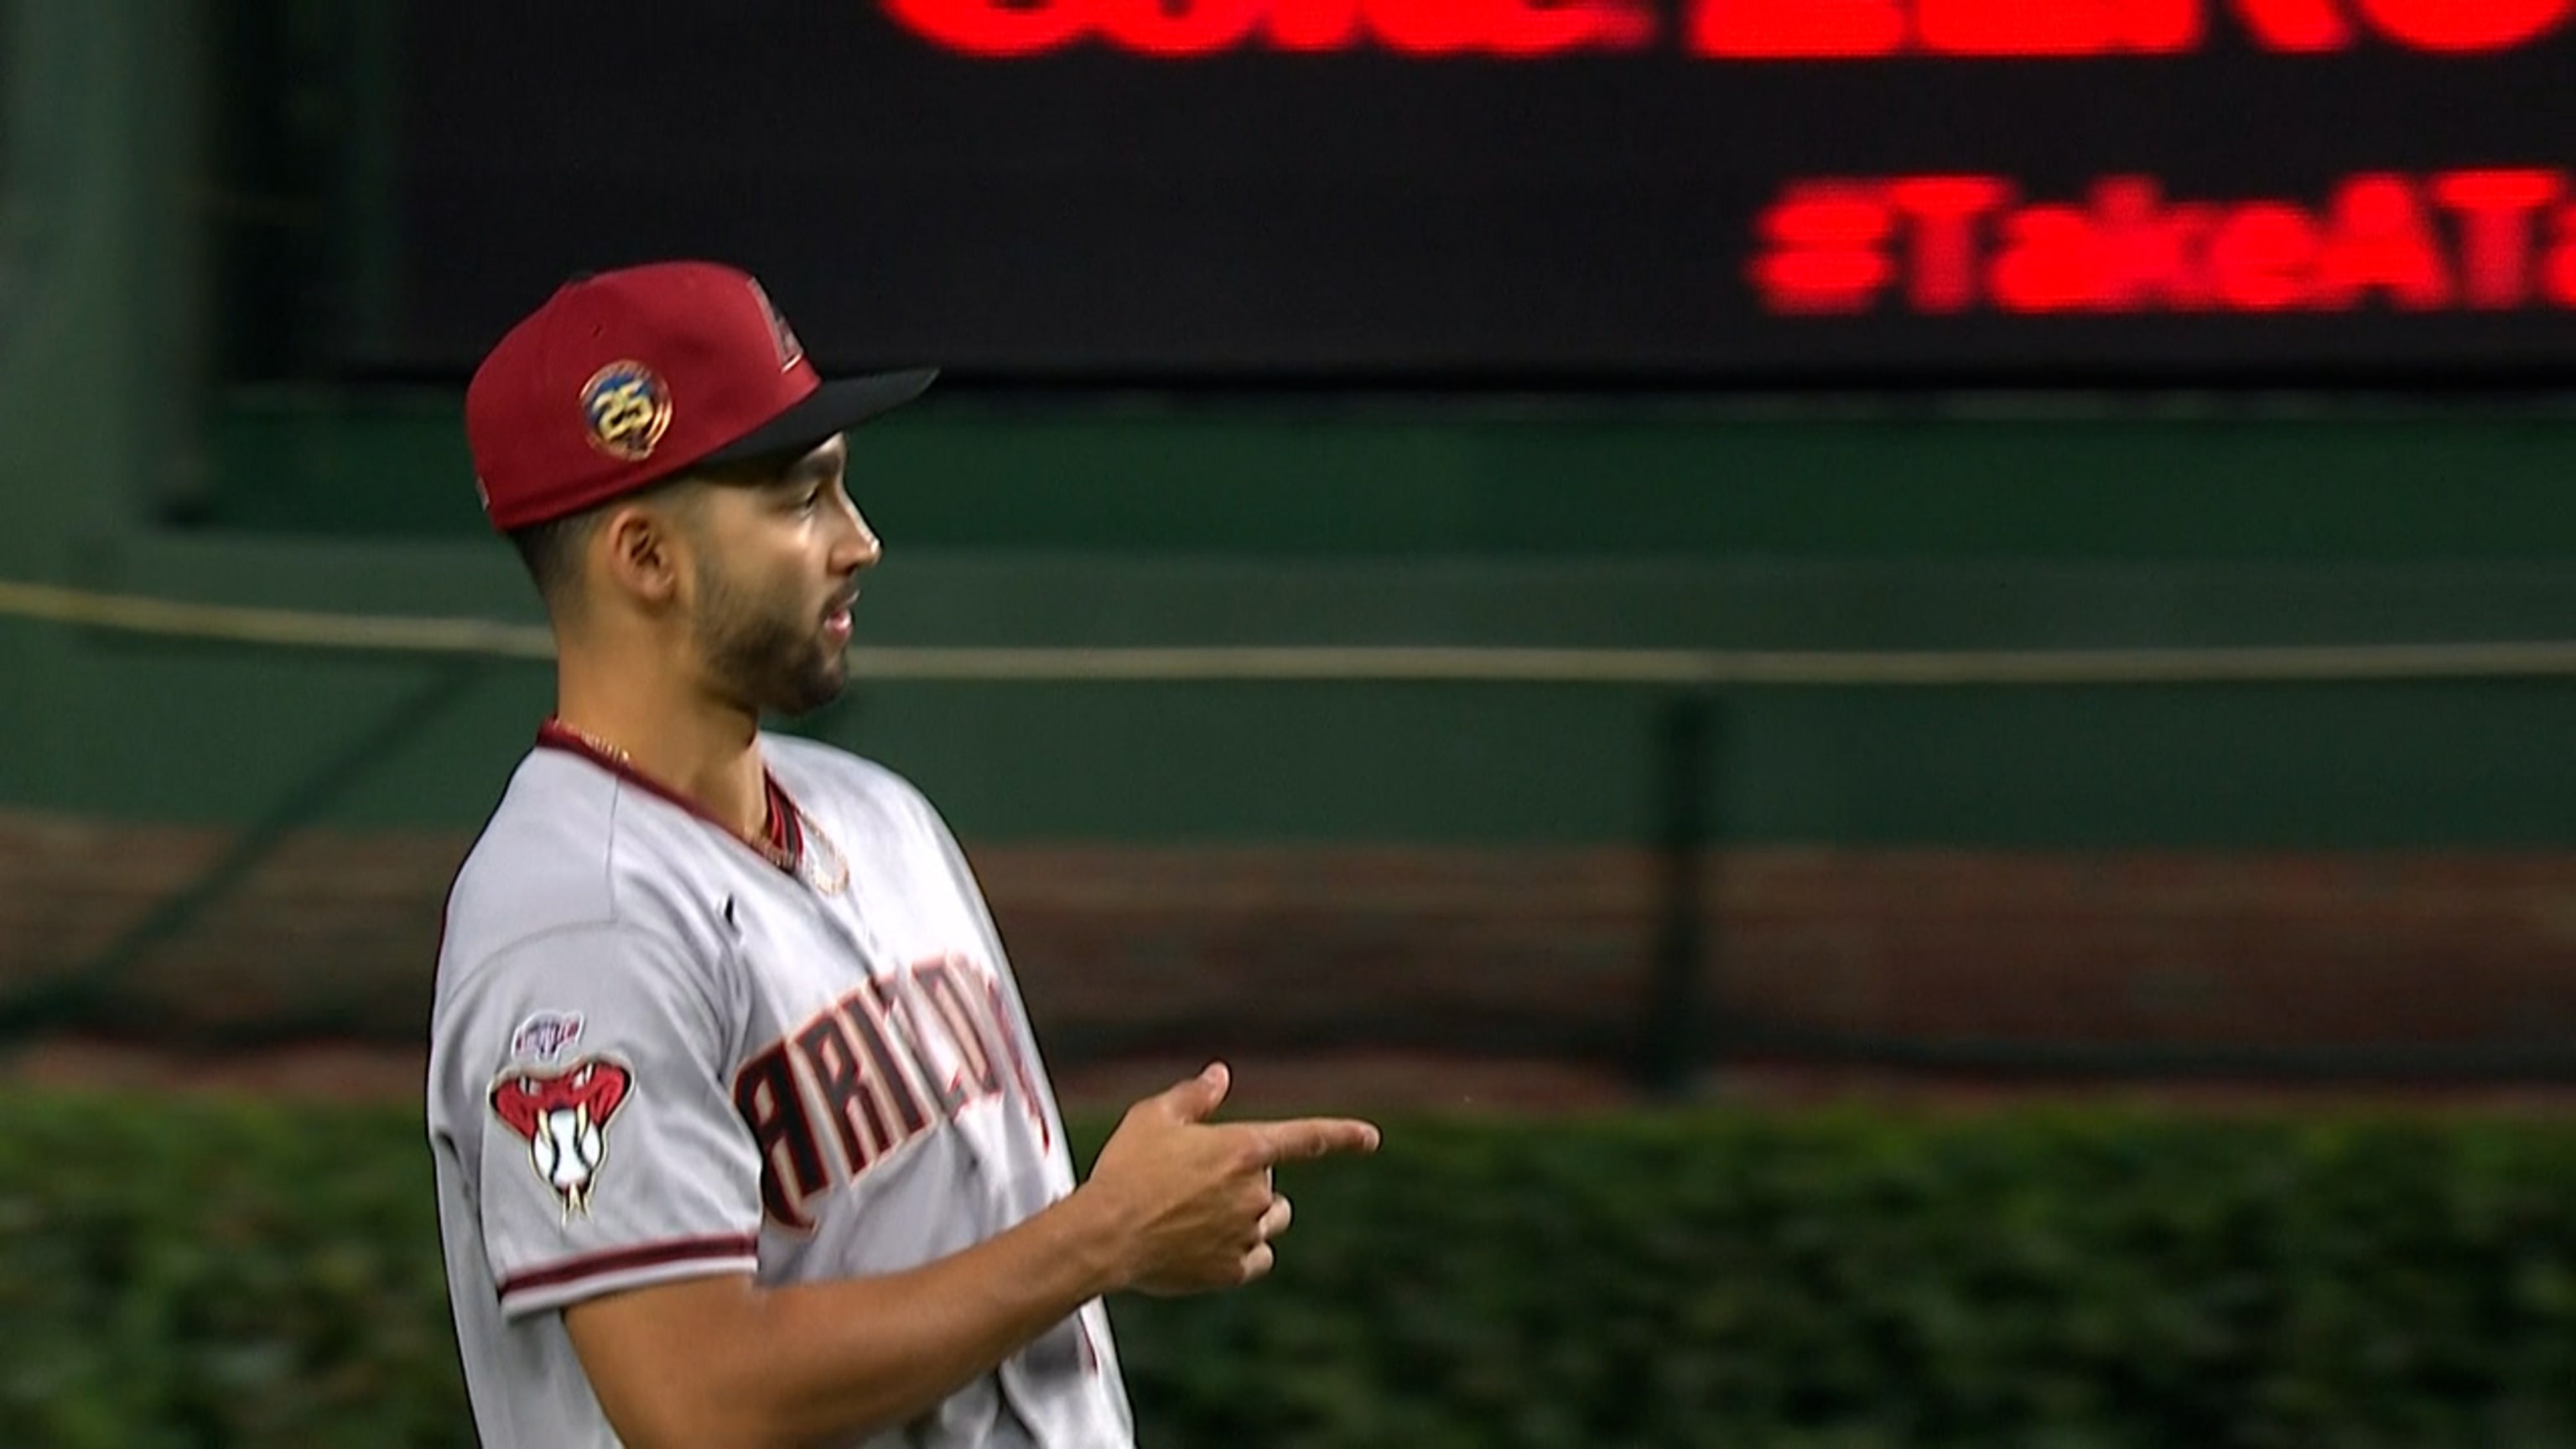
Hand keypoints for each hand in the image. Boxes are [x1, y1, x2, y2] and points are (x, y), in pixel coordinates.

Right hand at [1078, 1062, 1378, 1295]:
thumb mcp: (1154, 1116)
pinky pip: (1258, 1259)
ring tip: (1203, 1215)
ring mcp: (1247, 1234)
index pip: (1309, 1138)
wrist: (1104, 1235)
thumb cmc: (1125, 1170)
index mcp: (1244, 1149)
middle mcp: (1255, 1193)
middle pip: (1272, 1185)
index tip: (1371, 1138)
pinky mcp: (1232, 1270)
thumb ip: (1195, 1096)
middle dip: (1246, 1181)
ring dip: (1252, 1216)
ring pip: (1271, 1222)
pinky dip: (1244, 1252)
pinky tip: (1209, 1245)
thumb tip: (1220, 1076)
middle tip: (1194, 1183)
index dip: (1344, 1135)